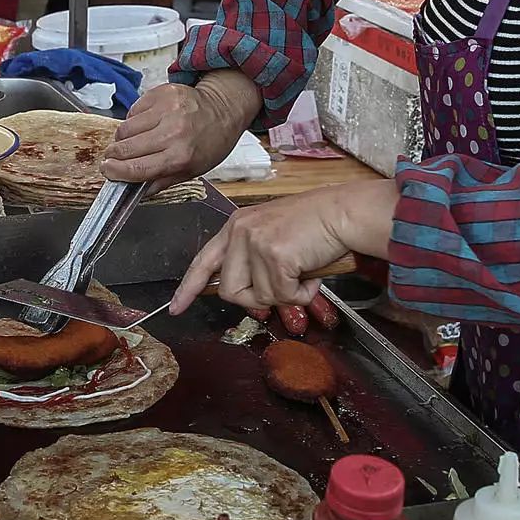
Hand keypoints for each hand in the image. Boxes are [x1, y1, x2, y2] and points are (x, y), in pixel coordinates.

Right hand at [100, 78, 251, 191]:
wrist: (223, 108)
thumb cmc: (209, 142)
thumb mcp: (191, 171)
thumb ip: (160, 181)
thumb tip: (132, 190)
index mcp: (180, 156)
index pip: (136, 169)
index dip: (115, 172)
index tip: (106, 171)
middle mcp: (173, 132)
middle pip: (125, 148)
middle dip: (113, 155)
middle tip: (112, 157)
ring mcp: (167, 109)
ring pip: (125, 128)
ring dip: (123, 137)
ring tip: (135, 139)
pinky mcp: (162, 93)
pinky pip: (133, 110)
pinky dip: (134, 119)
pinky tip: (147, 123)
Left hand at [170, 181, 396, 315]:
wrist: (343, 212)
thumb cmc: (317, 225)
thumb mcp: (273, 235)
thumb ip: (253, 259)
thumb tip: (246, 295)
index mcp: (237, 225)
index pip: (204, 261)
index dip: (189, 287)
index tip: (176, 308)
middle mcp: (240, 231)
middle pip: (231, 290)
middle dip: (259, 299)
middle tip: (286, 286)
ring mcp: (256, 242)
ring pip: (259, 297)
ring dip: (287, 294)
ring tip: (304, 272)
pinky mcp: (274, 255)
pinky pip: (284, 296)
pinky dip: (303, 293)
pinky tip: (312, 273)